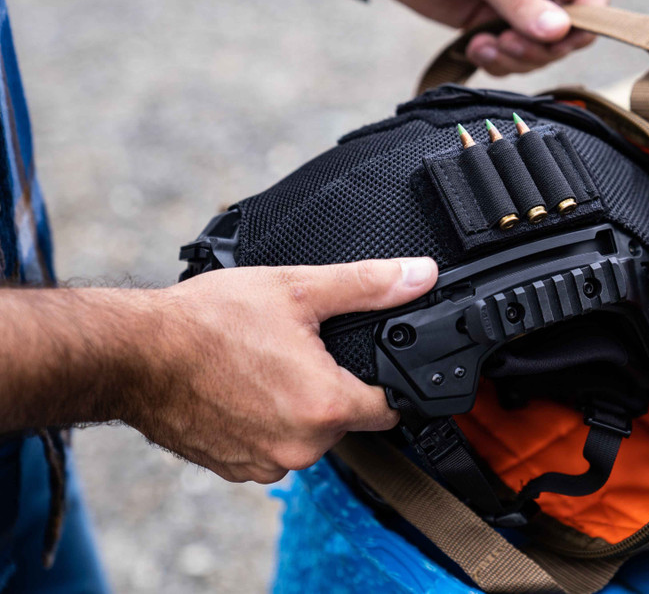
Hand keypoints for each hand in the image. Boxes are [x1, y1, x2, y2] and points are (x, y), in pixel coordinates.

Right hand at [128, 258, 437, 482]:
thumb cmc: (206, 323)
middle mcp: (300, 448)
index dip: (389, 381)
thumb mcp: (298, 289)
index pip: (390, 408)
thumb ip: (368, 286)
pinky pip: (270, 448)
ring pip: (306, 435)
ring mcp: (264, 465)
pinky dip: (265, 423)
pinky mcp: (234, 469)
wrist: (131, 354)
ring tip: (267, 365)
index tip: (375, 364)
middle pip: (345, 419)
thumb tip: (420, 276)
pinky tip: (243, 389)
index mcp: (326, 407)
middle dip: (334, 386)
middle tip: (303, 350)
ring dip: (297, 406)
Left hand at [368, 0, 608, 75]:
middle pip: (567, 36)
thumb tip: (558, 32)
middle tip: (505, 42)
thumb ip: (518, 1)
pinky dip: (495, 63)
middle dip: (537, 49)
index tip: (550, 38)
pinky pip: (510, 59)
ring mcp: (515, 8)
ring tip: (483, 44)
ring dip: (513, 60)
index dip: (582, 26)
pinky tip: (473, 47)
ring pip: (539, 53)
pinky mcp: (492, 26)